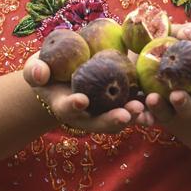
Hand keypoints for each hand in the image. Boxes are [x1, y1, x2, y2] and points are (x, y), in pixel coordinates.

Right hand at [22, 51, 145, 133]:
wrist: (66, 71)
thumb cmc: (47, 70)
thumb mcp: (36, 68)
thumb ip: (35, 71)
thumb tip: (39, 72)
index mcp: (65, 106)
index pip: (68, 109)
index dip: (73, 106)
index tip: (81, 100)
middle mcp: (87, 114)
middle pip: (99, 121)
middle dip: (111, 120)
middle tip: (124, 115)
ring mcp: (104, 109)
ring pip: (119, 117)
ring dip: (132, 115)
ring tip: (142, 109)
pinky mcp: (120, 100)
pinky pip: (134, 105)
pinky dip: (145, 106)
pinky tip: (155, 99)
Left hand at [135, 20, 190, 126]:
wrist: (133, 54)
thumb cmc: (160, 41)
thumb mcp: (172, 32)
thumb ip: (184, 32)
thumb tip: (188, 34)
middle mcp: (183, 99)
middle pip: (190, 108)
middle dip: (185, 103)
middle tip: (177, 96)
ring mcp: (165, 109)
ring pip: (167, 115)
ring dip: (161, 109)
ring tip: (152, 99)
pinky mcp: (145, 113)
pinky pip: (145, 118)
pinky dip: (142, 116)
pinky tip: (137, 113)